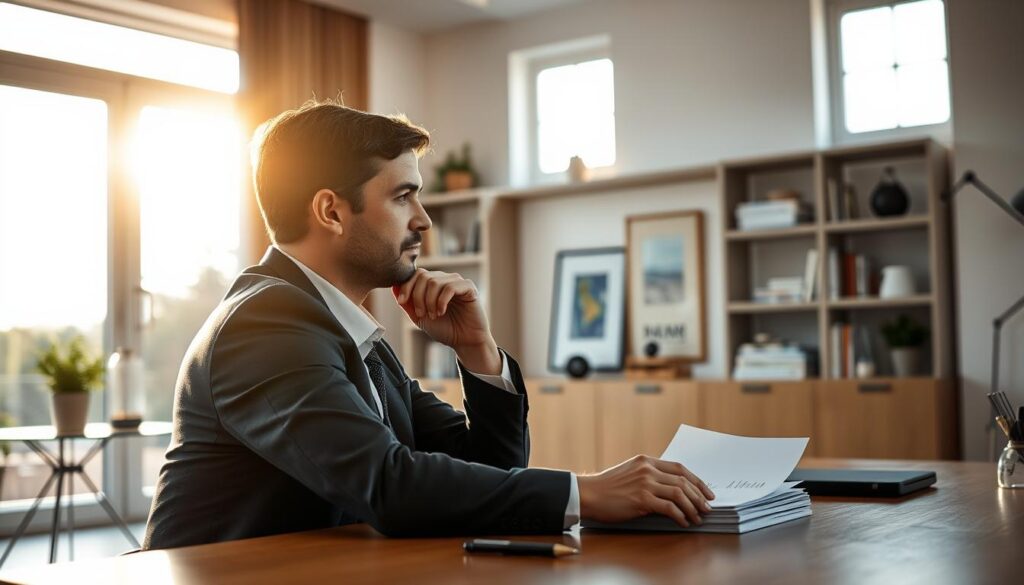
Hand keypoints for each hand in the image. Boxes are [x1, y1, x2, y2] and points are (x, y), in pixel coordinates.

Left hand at [393, 269, 499, 373]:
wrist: (464, 342)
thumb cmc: (444, 329)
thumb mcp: (419, 317)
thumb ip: (407, 303)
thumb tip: (394, 287)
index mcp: (433, 284)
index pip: (416, 274)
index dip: (406, 286)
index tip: (401, 302)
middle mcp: (445, 279)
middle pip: (423, 276)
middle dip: (417, 296)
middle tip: (420, 313)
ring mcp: (457, 282)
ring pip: (435, 282)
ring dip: (429, 301)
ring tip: (433, 315)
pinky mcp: (468, 288)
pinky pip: (450, 287)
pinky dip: (442, 301)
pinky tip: (442, 312)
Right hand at [577, 455, 714, 527]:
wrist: (588, 494)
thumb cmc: (607, 487)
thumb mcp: (630, 472)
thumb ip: (648, 476)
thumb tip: (671, 491)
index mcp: (646, 460)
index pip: (680, 468)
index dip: (697, 481)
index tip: (706, 492)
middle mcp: (648, 469)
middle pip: (683, 481)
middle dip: (699, 496)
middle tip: (707, 508)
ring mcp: (645, 483)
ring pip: (679, 494)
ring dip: (692, 507)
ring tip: (697, 518)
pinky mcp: (641, 499)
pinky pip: (669, 508)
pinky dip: (680, 516)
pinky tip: (683, 522)